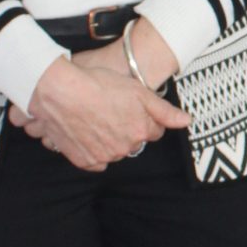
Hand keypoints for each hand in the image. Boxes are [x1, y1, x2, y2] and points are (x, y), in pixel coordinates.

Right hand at [9, 47, 188, 171]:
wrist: (60, 91)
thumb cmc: (98, 85)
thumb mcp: (138, 91)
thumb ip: (164, 110)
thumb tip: (186, 121)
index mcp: (140, 131)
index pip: (153, 131)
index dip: (144, 117)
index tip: (132, 107)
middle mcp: (124, 148)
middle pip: (134, 141)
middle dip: (127, 128)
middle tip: (112, 109)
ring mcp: (104, 156)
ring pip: (115, 150)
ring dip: (110, 139)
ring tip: (97, 117)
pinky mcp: (84, 161)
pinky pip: (96, 160)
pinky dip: (94, 149)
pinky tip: (88, 132)